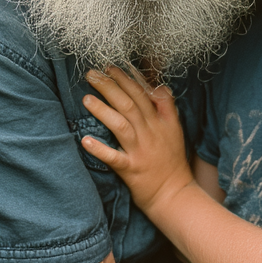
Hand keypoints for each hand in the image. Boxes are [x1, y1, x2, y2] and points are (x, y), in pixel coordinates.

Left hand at [81, 67, 193, 215]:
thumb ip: (166, 107)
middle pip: (128, 104)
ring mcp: (140, 151)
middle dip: (109, 86)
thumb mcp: (175, 130)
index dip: (126, 79)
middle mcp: (150, 133)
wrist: (175, 195)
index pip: (142, 94)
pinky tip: (85, 140)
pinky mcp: (131, 170)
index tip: (111, 68)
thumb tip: (158, 86)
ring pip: (120, 125)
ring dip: (102, 110)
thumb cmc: (172, 162)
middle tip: (91, 74)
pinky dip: (99, 149)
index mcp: (161, 122)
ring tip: (86, 99)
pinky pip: (113, 157)